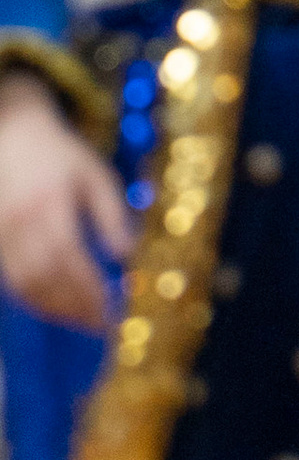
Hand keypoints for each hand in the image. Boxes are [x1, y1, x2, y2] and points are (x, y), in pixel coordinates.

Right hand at [0, 65, 131, 331]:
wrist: (13, 135)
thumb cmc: (62, 156)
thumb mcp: (96, 175)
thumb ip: (112, 214)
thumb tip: (126, 255)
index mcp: (50, 204)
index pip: (69, 259)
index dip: (89, 290)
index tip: (112, 311)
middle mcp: (21, 222)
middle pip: (45, 278)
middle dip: (74, 306)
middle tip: (100, 324)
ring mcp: (3, 233)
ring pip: (24, 284)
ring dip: (53, 308)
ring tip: (81, 320)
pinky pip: (11, 279)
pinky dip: (33, 298)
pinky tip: (54, 306)